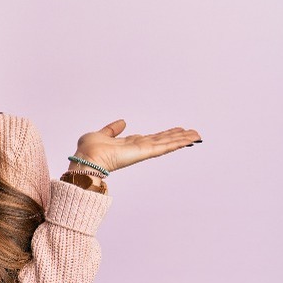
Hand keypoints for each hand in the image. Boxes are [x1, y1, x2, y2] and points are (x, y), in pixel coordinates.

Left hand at [72, 119, 201, 172]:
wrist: (86, 160)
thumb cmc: (88, 151)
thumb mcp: (100, 134)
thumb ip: (112, 129)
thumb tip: (123, 122)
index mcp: (127, 144)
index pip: (149, 139)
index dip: (162, 135)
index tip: (173, 131)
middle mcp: (137, 148)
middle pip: (161, 141)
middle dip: (176, 136)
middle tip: (191, 132)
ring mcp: (142, 151)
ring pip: (166, 144)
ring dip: (182, 139)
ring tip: (196, 135)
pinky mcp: (145, 152)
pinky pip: (165, 147)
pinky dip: (178, 142)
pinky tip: (190, 139)